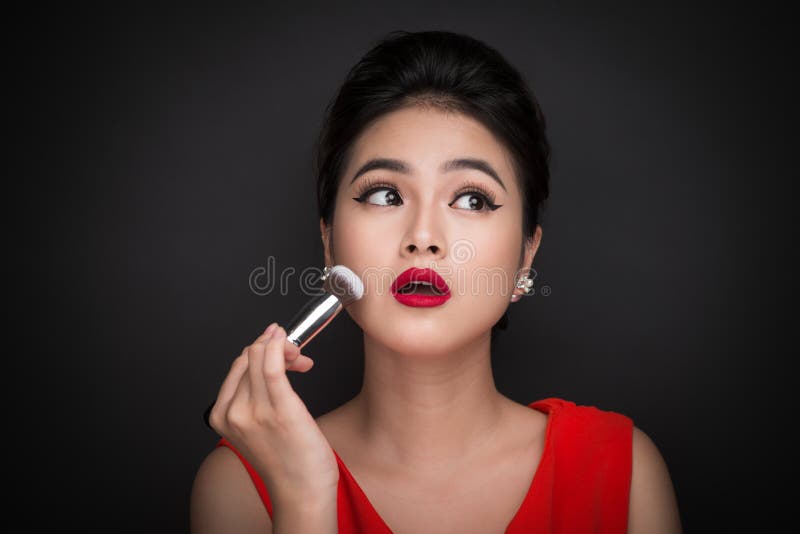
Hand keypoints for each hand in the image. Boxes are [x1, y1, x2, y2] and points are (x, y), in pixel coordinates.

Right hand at [208, 323, 338, 500]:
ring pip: (261, 356)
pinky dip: (279, 346)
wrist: (302, 492)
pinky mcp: (280, 410)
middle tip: (295, 354)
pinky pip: (272, 366)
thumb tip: (269, 360)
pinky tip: (287, 342)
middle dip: (274, 346)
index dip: (262, 350)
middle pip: (249, 357)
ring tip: (300, 357)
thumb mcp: (258, 427)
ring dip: (283, 346)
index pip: (238, 366)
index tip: (282, 352)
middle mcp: (233, 412)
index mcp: (221, 416)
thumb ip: (255, 396)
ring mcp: (254, 411)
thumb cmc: (287, 461)